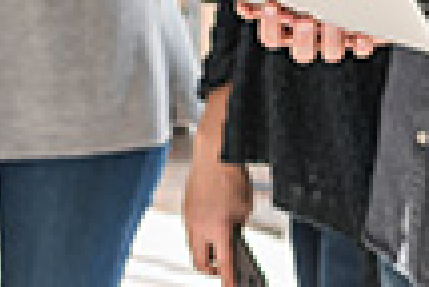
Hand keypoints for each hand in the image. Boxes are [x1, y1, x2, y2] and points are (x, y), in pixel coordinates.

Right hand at [183, 88, 251, 280]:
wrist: (213, 154)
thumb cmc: (232, 177)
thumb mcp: (244, 207)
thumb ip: (237, 225)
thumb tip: (231, 235)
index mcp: (217, 228)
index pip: (223, 263)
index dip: (228, 279)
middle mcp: (199, 227)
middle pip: (199, 261)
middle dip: (209, 269)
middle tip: (221, 269)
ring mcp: (189, 218)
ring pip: (191, 246)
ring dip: (203, 250)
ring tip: (217, 248)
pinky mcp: (184, 209)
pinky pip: (190, 229)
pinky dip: (199, 234)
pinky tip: (210, 228)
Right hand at [238, 0, 383, 63]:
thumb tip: (244, 1)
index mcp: (289, 29)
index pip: (272, 38)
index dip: (271, 26)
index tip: (271, 5)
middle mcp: (311, 40)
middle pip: (301, 51)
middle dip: (302, 36)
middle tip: (305, 20)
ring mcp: (335, 41)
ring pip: (331, 52)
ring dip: (332, 37)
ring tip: (334, 20)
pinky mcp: (361, 39)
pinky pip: (362, 49)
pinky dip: (363, 44)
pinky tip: (363, 36)